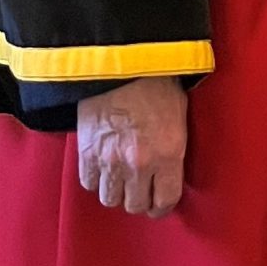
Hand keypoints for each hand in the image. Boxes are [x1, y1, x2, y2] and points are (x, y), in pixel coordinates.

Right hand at [77, 77, 188, 216]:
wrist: (120, 60)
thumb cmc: (156, 81)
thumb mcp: (179, 114)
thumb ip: (174, 148)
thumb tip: (170, 169)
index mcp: (168, 153)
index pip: (166, 199)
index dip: (164, 205)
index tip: (161, 202)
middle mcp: (139, 163)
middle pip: (136, 205)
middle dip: (141, 200)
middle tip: (142, 191)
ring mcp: (110, 160)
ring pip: (111, 199)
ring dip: (118, 192)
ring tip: (122, 180)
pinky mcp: (86, 152)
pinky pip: (89, 184)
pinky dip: (96, 180)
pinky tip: (104, 168)